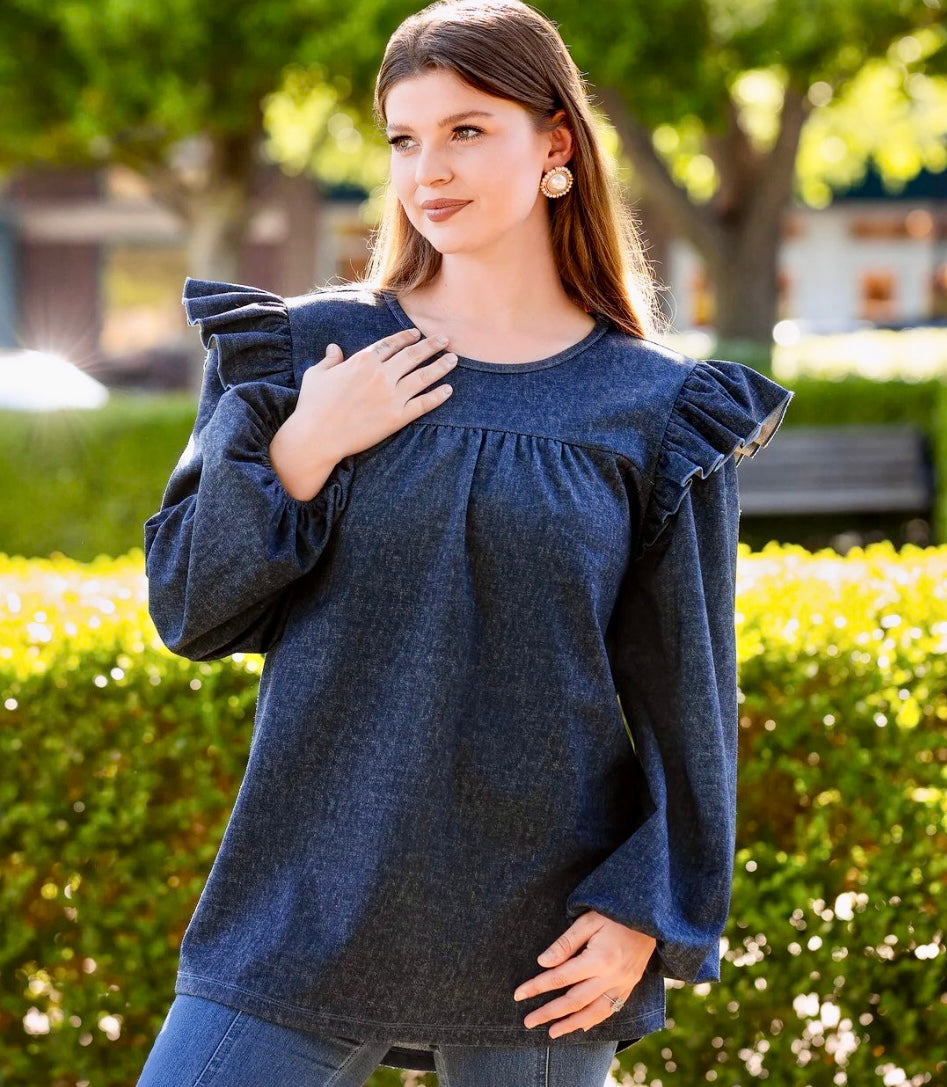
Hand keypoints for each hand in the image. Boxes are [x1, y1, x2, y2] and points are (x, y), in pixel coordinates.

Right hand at [269, 326, 456, 499]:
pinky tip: (448, 390)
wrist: (317, 435)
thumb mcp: (316, 375)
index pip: (391, 344)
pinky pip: (422, 404)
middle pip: (412, 355)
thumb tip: (334, 348)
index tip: (418, 334)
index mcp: (362, 361)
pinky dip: (437, 396)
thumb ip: (329, 360)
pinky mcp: (396, 417)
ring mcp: (390, 396)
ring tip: (454, 359)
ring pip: (422, 376)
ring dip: (440, 366)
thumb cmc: (312, 405)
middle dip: (431, 346)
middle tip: (445, 340)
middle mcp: (380, 375)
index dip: (406, 337)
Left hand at [512, 910, 656, 1038]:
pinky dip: (594, 1020)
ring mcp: (623, 985)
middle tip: (528, 1022)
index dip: (537, 987)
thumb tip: (543, 963)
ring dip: (570, 1024)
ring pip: (593, 1012)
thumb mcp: (588, 920)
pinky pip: (611, 1010)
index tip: (518, 995)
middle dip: (549, 1013)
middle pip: (574, 1001)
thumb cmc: (615, 913)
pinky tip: (582, 1027)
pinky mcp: (630, 986)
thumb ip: (566, 943)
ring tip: (552, 1032)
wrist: (651, 918)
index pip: (560, 978)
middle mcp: (611, 977)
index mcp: (598, 959)